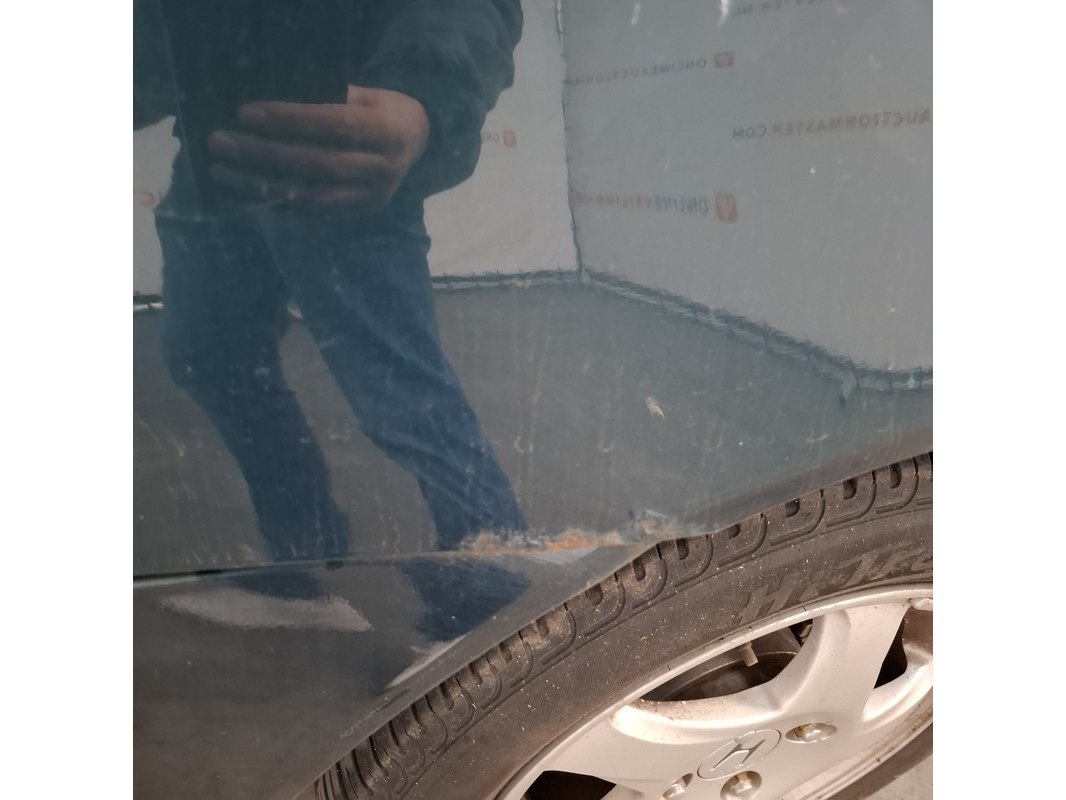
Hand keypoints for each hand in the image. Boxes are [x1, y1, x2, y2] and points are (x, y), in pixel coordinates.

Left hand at [207, 86, 429, 210]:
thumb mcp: (365, 94)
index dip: (289, 120)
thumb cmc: (382, 109)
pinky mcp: (362, 212)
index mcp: (387, 130)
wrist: (418, 142)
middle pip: (318, 163)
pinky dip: (279, 201)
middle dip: (264, 154)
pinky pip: (315, 211)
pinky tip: (247, 190)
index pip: (333, 124)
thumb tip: (269, 99)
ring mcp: (374, 195)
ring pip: (313, 194)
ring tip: (222, 172)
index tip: (244, 113)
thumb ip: (329, 98)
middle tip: (220, 142)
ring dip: (262, 185)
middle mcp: (384, 167)